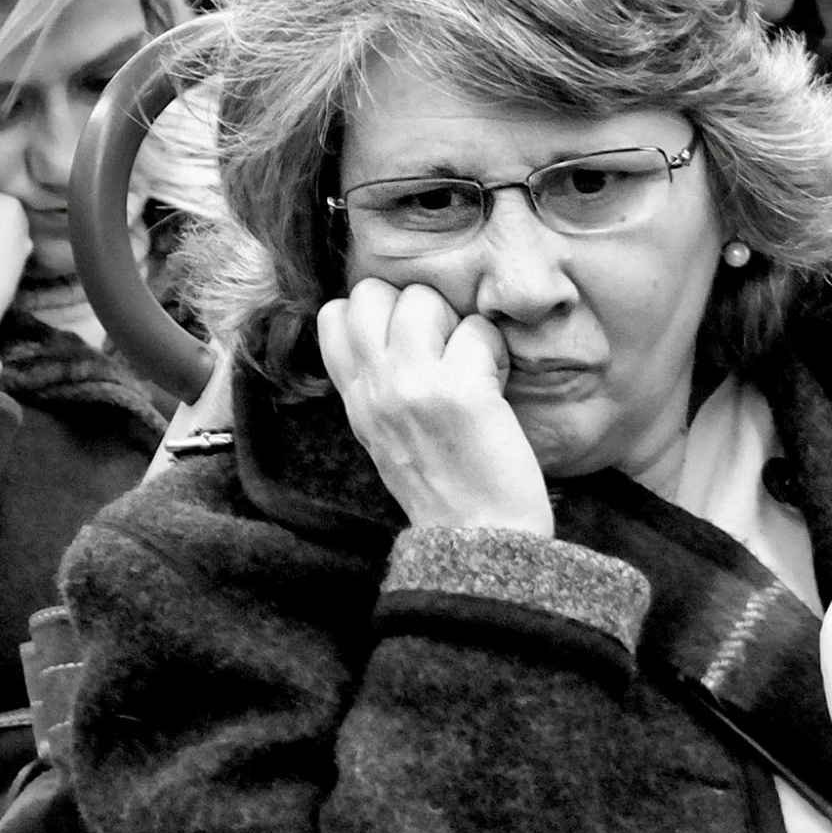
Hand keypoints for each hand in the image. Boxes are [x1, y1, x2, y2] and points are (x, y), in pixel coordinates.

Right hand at [317, 278, 553, 536]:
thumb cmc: (445, 488)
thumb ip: (377, 386)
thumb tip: (387, 331)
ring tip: (472, 365)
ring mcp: (413, 388)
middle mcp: (376, 389)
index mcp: (357, 400)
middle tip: (442, 348)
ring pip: (424, 300)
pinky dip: (496, 351)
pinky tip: (498, 386)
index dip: (376, 311)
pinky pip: (477, 329)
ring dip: (458, 324)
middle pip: (372, 292)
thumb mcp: (385, 437)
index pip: (333, 315)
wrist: (480, 540)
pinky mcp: (460, 393)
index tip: (407, 342)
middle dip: (415, 306)